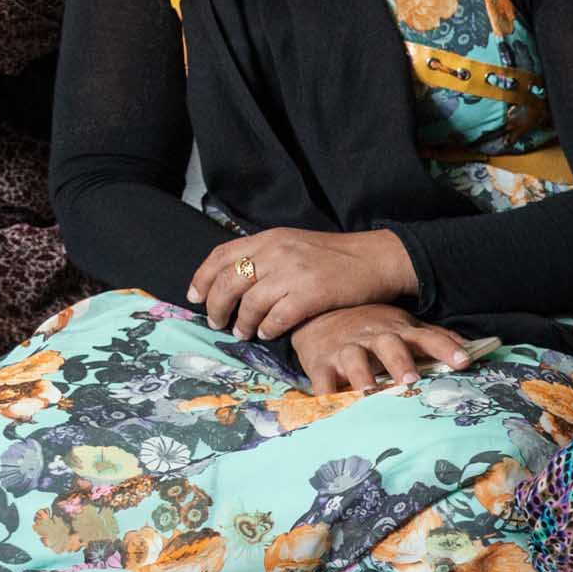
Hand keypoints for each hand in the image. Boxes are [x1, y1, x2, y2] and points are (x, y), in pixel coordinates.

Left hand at [192, 229, 416, 341]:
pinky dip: (267, 328)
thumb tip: (235, 281)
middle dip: (216, 306)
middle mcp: (277, 252)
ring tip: (243, 333)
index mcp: (270, 238)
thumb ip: (266, 257)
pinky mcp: (311, 293)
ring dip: (242, 323)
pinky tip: (267, 332)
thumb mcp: (294, 244)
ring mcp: (294, 273)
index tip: (196, 297)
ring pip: (250, 302)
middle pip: (229, 281)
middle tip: (216, 322)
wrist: (376, 258)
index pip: (222, 255)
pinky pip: (277, 317)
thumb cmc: (335, 257)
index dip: (203, 278)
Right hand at [291, 305, 478, 394]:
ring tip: (368, 392)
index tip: (463, 361)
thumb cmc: (369, 327)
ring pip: (354, 359)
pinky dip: (324, 394)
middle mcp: (373, 337)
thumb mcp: (402, 325)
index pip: (427, 337)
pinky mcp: (320, 363)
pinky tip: (329, 406)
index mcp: (397, 330)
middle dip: (400, 361)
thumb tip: (469, 348)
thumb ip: (433, 337)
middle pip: (389, 345)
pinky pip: (322, 380)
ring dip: (361, 375)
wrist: (317, 314)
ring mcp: (345, 349)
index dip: (445, 348)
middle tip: (411, 379)